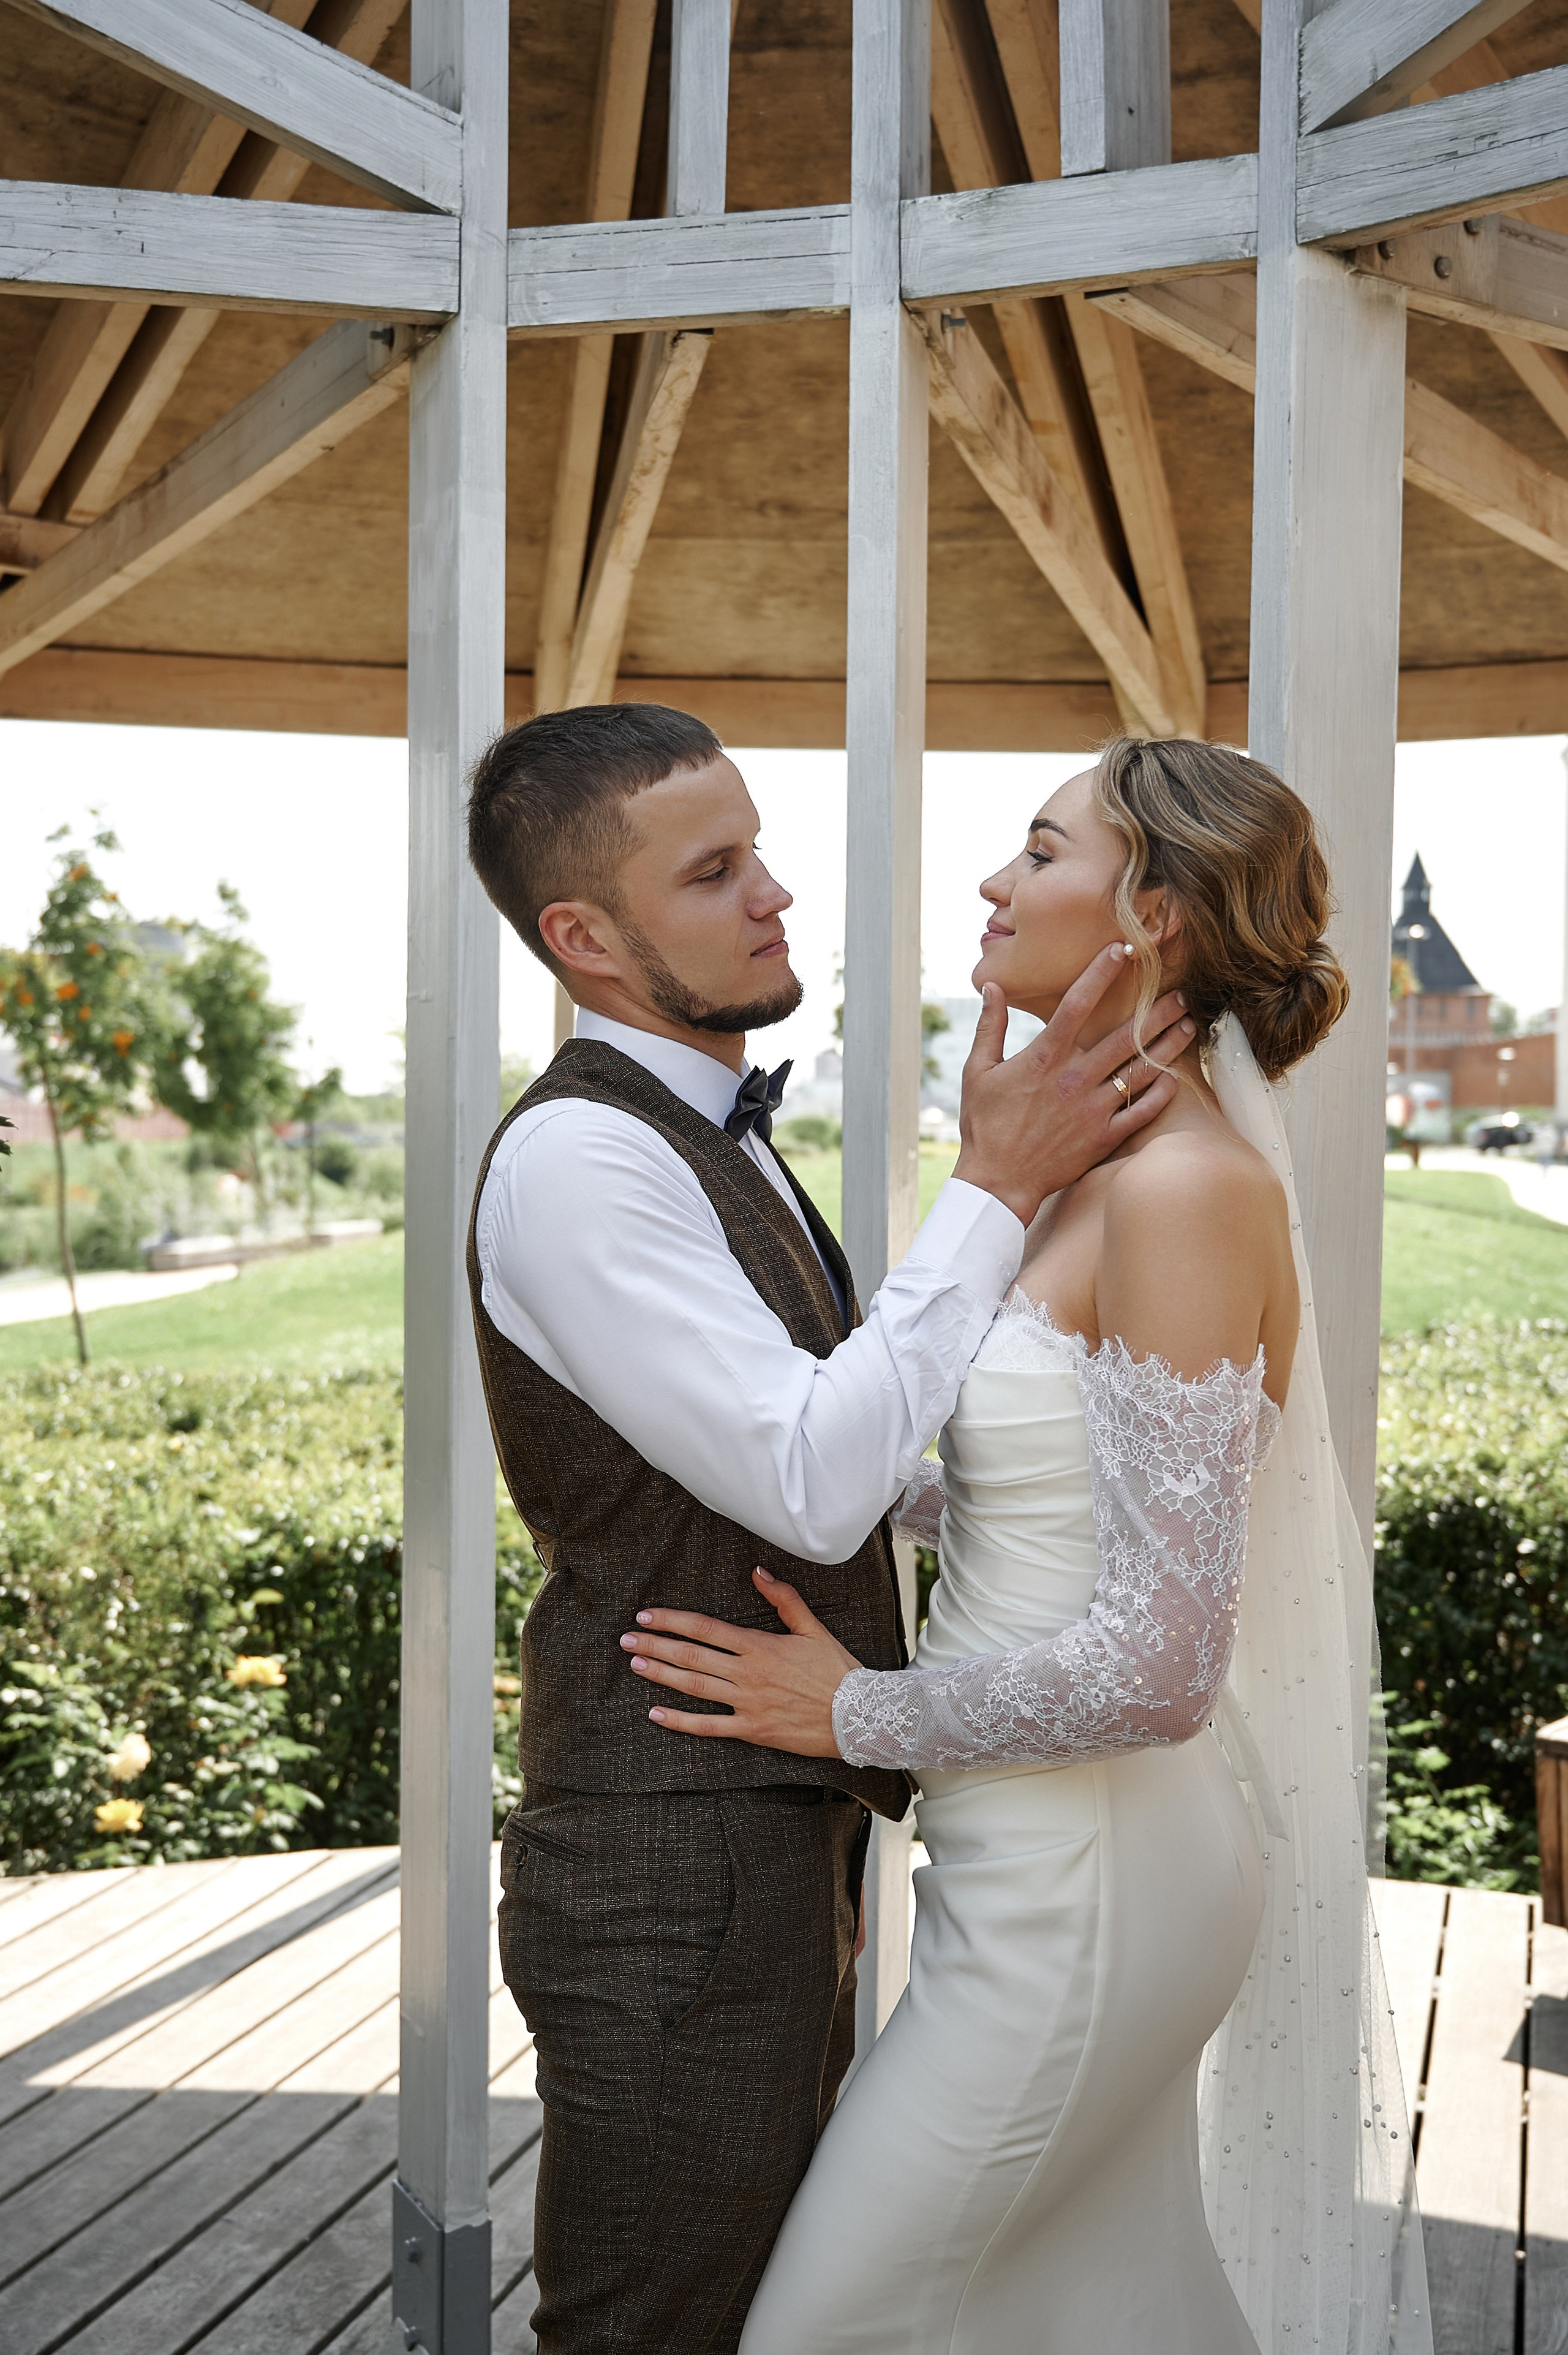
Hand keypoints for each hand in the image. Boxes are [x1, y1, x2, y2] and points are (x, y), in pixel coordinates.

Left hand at [620, 1568, 859, 1756]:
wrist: (859, 1716)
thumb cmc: (837, 1671)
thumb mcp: (813, 1628)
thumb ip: (784, 1598)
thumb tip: (758, 1571)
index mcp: (760, 1645)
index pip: (706, 1628)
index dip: (673, 1620)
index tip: (647, 1615)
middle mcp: (748, 1673)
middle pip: (692, 1655)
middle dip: (655, 1644)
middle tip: (626, 1639)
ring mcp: (748, 1703)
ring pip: (694, 1686)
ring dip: (661, 1674)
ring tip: (635, 1664)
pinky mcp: (752, 1730)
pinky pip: (709, 1726)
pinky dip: (680, 1721)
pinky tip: (657, 1714)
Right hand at [954, 947, 1193, 1226]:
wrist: (997, 1181)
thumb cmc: (985, 1126)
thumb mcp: (977, 1072)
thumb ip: (989, 1027)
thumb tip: (992, 987)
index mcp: (1044, 1058)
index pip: (1077, 1004)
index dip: (1100, 973)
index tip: (1121, 951)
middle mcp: (1073, 1079)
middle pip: (1124, 1036)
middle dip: (1156, 1012)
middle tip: (1180, 994)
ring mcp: (1092, 1110)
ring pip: (1140, 1071)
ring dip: (1167, 1047)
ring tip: (1188, 1027)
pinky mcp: (1102, 1138)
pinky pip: (1141, 1113)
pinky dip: (1160, 1095)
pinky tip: (1174, 1078)